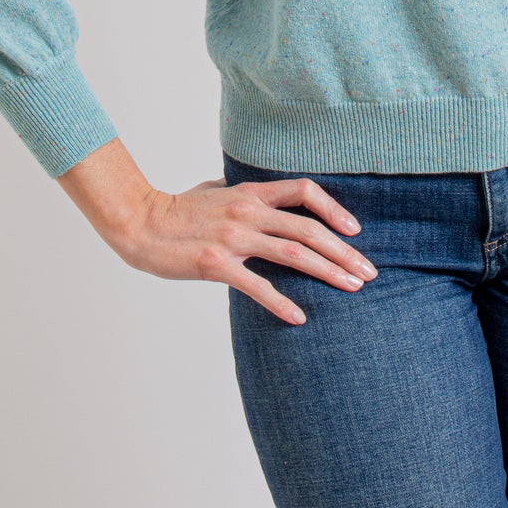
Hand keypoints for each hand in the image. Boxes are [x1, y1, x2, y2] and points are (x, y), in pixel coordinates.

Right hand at [123, 174, 378, 324]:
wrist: (140, 222)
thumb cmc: (176, 209)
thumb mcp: (214, 190)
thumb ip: (240, 193)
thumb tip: (260, 196)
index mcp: (250, 192)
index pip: (304, 191)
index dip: (334, 209)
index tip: (355, 231)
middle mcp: (247, 211)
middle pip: (308, 229)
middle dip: (344, 251)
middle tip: (368, 272)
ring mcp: (233, 237)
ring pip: (293, 253)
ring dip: (327, 271)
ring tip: (352, 287)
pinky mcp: (216, 263)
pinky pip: (256, 285)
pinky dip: (281, 302)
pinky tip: (299, 317)